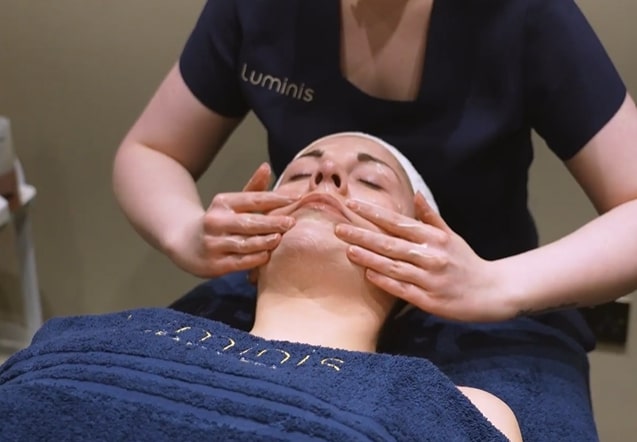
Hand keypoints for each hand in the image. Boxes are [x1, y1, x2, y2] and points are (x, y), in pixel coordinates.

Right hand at [170, 163, 297, 277]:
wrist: (186, 244)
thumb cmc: (220, 221)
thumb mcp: (232, 203)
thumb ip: (253, 189)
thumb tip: (266, 167)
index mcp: (223, 202)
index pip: (253, 199)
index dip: (275, 198)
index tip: (296, 198)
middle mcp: (216, 222)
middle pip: (249, 222)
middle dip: (271, 222)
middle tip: (291, 222)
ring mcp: (214, 244)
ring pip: (244, 243)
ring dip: (264, 241)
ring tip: (280, 238)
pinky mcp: (215, 264)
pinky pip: (239, 262)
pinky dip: (254, 259)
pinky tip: (267, 255)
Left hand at [334, 192, 511, 321]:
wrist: (493, 292)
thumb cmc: (466, 261)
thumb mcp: (451, 236)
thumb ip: (430, 217)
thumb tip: (416, 193)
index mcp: (434, 238)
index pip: (398, 222)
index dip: (374, 213)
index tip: (352, 205)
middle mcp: (431, 256)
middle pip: (390, 243)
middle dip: (362, 234)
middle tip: (338, 227)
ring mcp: (429, 279)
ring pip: (393, 266)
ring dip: (368, 257)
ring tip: (347, 248)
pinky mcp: (429, 300)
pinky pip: (402, 289)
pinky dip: (384, 281)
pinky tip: (367, 273)